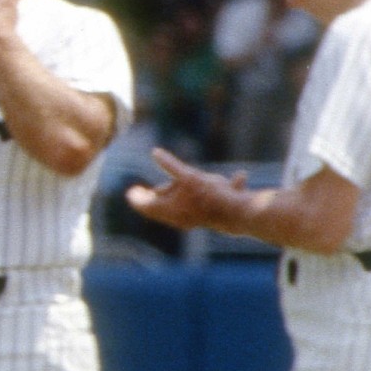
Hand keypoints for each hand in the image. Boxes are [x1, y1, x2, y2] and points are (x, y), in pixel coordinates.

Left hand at [125, 147, 246, 231]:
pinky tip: (234, 177)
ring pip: (183, 204)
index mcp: (170, 209)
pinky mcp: (211, 216)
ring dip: (181, 193)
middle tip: (142, 191)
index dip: (137, 198)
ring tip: (177, 182)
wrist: (241, 215)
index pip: (146, 205)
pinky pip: (206, 202)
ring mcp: (196, 218)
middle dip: (157, 196)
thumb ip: (171, 165)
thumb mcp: (189, 176)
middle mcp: (180, 217)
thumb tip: (155, 153)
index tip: (130, 192)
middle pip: (163, 207)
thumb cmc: (212, 195)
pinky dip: (210, 190)